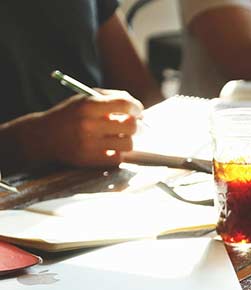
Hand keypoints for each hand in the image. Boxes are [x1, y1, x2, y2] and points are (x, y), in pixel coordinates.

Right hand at [22, 90, 141, 167]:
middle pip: (131, 126)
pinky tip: (111, 147)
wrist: (42, 136)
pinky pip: (117, 158)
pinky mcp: (89, 160)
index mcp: (88, 105)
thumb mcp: (84, 99)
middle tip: (136, 126)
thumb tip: (137, 108)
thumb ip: (111, 97)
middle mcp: (88, 124)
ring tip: (121, 137)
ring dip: (128, 140)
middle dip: (138, 126)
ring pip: (128, 144)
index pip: (124, 104)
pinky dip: (118, 153)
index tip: (138, 111)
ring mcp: (88, 144)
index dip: (136, 108)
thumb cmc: (70, 115)